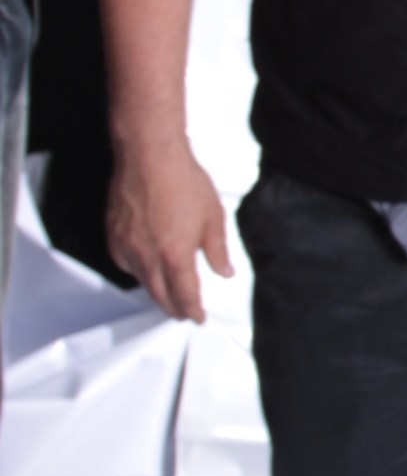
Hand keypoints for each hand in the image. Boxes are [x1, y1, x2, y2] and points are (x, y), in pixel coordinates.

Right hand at [106, 141, 233, 322]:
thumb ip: (218, 250)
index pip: (185, 296)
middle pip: (160, 295)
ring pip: (141, 281)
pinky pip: (125, 264)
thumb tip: (224, 272)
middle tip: (183, 314)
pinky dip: (138, 272)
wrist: (149, 157)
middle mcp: (147, 257)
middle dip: (173, 308)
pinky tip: (146, 269)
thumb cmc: (183, 182)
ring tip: (167, 295)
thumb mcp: (213, 217)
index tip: (198, 318)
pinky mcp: (113, 236)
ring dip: (155, 292)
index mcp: (175, 256)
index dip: (192, 310)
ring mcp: (126, 247)